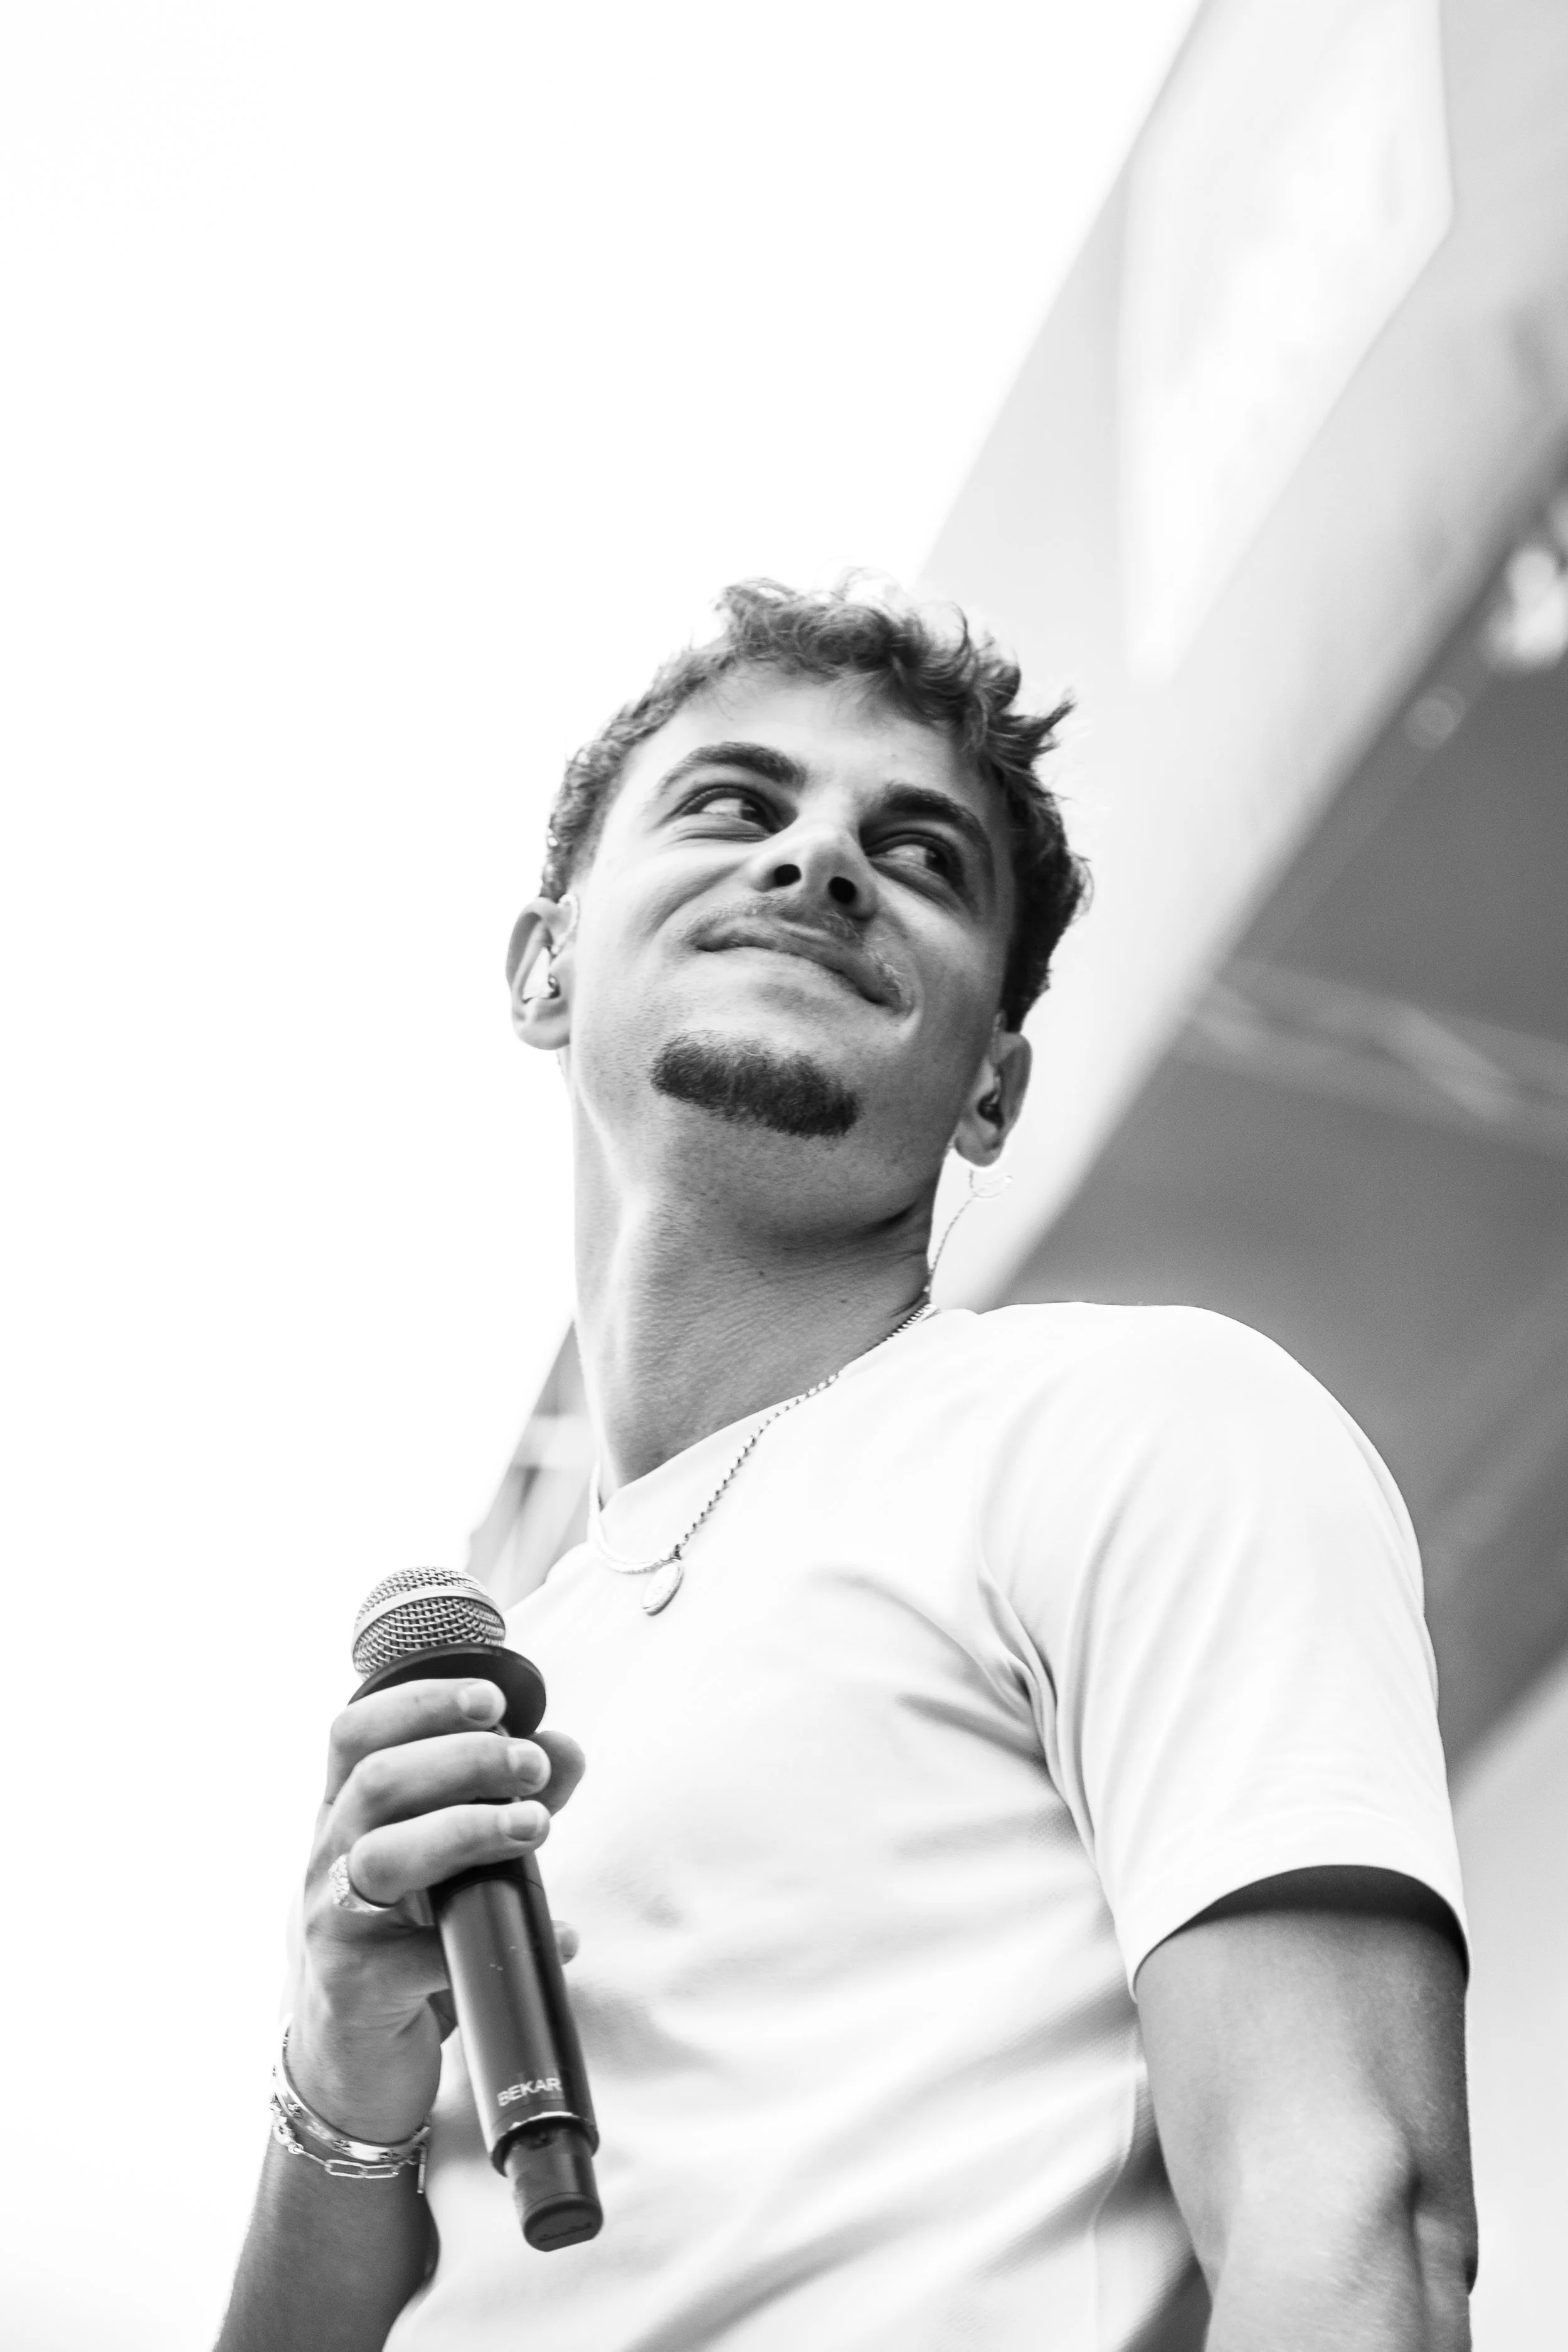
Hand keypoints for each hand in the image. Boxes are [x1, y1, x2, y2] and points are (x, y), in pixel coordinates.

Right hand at [288, 1676, 585, 2145]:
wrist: (352, 2062)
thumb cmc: (405, 1941)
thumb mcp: (449, 1863)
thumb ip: (505, 1800)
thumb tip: (564, 1748)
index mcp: (344, 1815)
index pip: (355, 1734)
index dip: (418, 1704)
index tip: (492, 1700)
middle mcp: (326, 1859)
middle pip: (376, 1783)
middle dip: (463, 1760)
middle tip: (532, 1767)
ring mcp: (331, 1924)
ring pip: (381, 1856)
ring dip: (466, 1830)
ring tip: (536, 1828)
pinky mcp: (355, 1989)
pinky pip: (419, 1960)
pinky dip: (496, 1940)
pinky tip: (555, 1937)